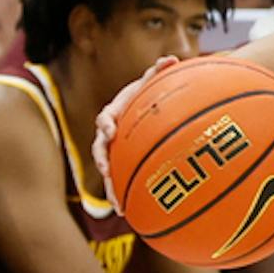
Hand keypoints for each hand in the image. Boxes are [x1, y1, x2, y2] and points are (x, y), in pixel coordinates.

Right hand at [93, 55, 181, 208]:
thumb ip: (159, 71)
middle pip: (101, 148)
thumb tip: (172, 58)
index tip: (109, 130)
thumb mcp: (153, 82)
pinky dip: (124, 195)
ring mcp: (117, 150)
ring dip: (111, 187)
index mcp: (116, 113)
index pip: (105, 117)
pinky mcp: (125, 163)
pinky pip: (122, 181)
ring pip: (109, 170)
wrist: (149, 108)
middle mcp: (112, 133)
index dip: (106, 123)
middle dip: (101, 160)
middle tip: (104, 170)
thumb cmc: (151, 94)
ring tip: (118, 205)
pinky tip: (131, 214)